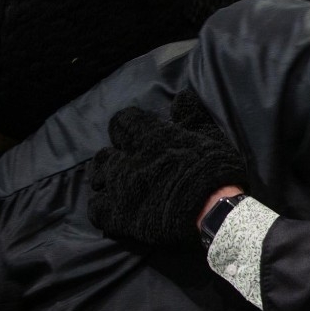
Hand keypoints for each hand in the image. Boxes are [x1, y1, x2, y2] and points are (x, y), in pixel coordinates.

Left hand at [88, 89, 245, 246]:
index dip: (127, 126)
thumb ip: (191, 115)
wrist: (213, 208)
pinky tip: (111, 208)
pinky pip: (96, 210)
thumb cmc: (213, 169)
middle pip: (105, 153)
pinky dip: (101, 207)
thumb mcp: (209, 135)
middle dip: (113, 156)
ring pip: (98, 178)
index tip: (134, 131)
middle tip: (126, 162)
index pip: (123, 122)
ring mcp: (120, 189)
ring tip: (114, 184)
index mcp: (148, 137)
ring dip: (105, 178)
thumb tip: (181, 95)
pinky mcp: (120, 216)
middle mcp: (128, 160)